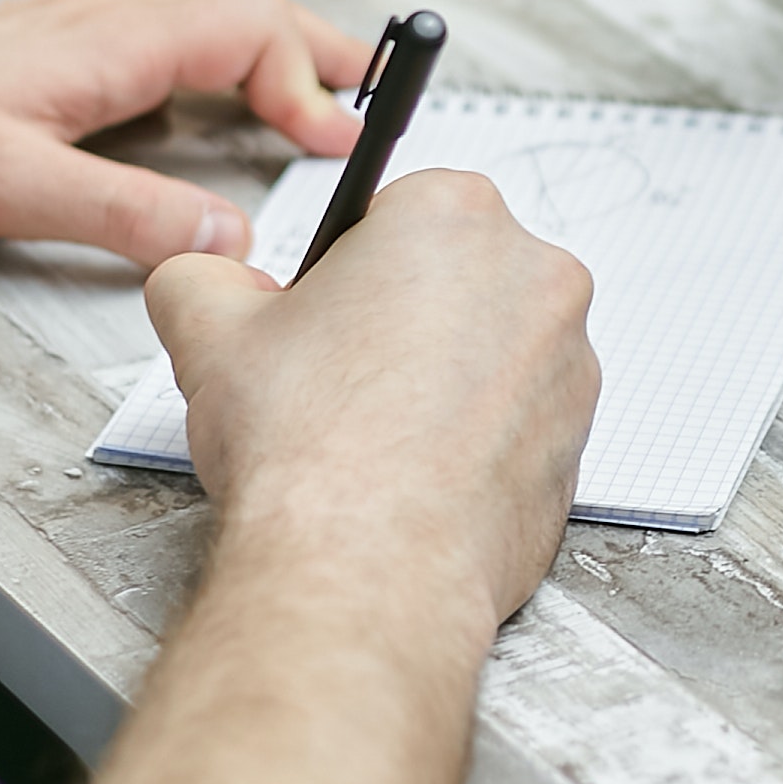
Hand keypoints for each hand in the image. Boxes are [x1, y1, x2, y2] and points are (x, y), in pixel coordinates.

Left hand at [0, 0, 372, 266]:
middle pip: (238, 4)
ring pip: (191, 9)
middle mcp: (93, 20)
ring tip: (302, 91)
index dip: (311, 76)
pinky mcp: (35, 59)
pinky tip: (186, 97)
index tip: (339, 141)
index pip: (247, 24)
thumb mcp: (7, 190)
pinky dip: (201, 51)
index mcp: (103, 39)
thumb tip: (231, 234)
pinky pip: (147, 30)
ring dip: (259, 41)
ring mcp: (63, 33)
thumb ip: (126, 215)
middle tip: (373, 96)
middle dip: (314, 47)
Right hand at [144, 173, 595, 643]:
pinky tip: (417, 477)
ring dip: (444, 380)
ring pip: (494, 352)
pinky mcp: (580, 445)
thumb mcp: (207, 329)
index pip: (399, 212)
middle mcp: (537, 275)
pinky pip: (520, 425)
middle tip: (341, 377)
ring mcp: (572, 364)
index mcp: (455, 213)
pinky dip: (476, 443)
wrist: (364, 571)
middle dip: (403, 318)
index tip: (325, 313)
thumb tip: (209, 281)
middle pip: (457, 278)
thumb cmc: (308, 446)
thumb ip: (202, 276)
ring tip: (374, 436)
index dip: (349, 269)